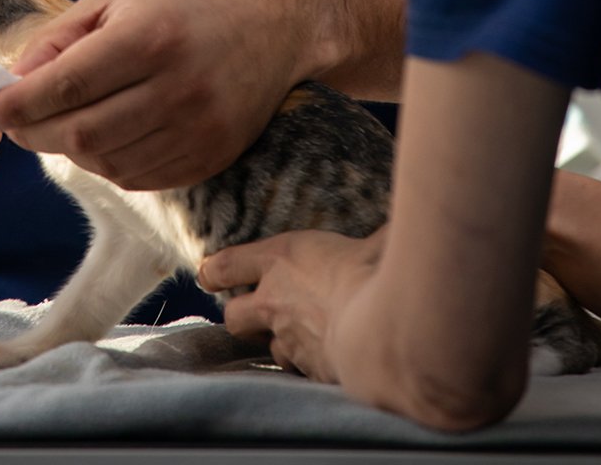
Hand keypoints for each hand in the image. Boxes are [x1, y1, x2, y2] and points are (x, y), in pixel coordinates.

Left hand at [0, 0, 312, 187]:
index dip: (13, 107)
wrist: (283, 9)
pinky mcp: (215, 154)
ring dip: (69, 149)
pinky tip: (101, 136)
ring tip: (59, 123)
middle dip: (34, 132)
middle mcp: (176, 88)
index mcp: (147, 37)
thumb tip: (13, 80)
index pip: (62, 88)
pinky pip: (142, 176)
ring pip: (108, 163)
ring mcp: (200, 128)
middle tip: (14, 120)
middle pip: (80, 134)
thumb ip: (63, 38)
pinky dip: (109, 163)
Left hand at [201, 228, 383, 378]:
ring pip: (269, 349)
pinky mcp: (309, 371)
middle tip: (252, 313)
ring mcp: (289, 342)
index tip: (207, 274)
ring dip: (282, 344)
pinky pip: (302, 371)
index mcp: (280, 260)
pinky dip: (311, 366)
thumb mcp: (374, 243)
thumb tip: (393, 229)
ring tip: (302, 337)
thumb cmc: (373, 274)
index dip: (215, 271)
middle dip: (240, 316)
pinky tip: (329, 359)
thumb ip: (377, 236)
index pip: (228, 265)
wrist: (381, 332)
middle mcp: (275, 302)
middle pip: (234, 316)